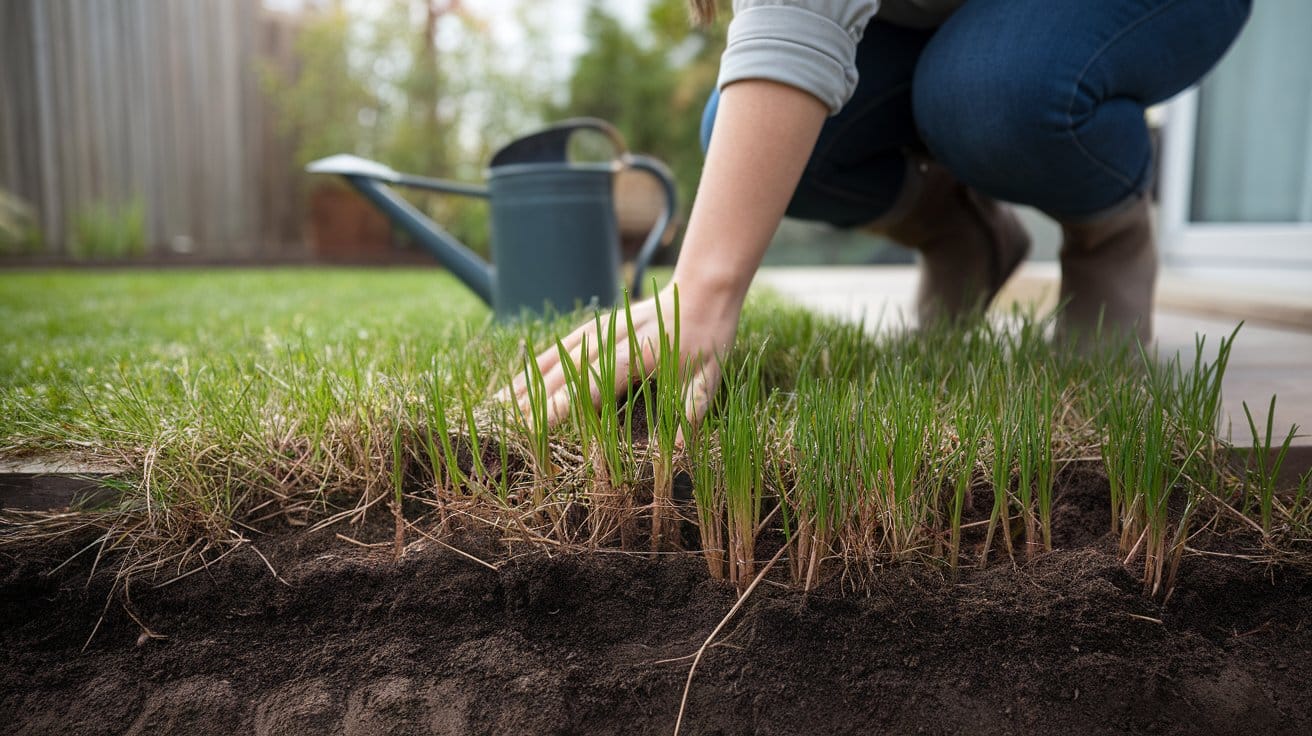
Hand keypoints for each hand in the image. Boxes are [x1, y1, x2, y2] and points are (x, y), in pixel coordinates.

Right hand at [500, 283, 741, 434]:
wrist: (701, 289)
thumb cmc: (708, 339)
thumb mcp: (709, 376)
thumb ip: (691, 409)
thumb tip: (676, 451)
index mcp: (641, 353)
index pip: (595, 381)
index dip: (565, 403)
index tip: (537, 424)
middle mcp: (612, 339)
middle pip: (565, 370)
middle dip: (532, 398)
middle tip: (503, 426)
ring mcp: (599, 331)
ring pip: (555, 356)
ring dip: (524, 382)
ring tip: (495, 408)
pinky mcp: (593, 329)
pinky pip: (558, 349)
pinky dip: (533, 367)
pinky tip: (514, 384)